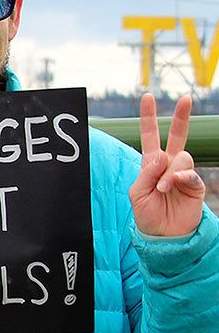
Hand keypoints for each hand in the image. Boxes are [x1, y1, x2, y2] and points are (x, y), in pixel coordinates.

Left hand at [130, 94, 204, 236]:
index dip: (148, 117)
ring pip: (181, 157)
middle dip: (181, 117)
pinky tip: (174, 184)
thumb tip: (161, 155)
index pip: (150, 135)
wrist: (163, 235)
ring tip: (162, 189)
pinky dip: (181, 178)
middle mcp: (168, 164)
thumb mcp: (137, 193)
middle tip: (185, 99)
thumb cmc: (147, 214)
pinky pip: (190, 173)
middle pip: (177, 135)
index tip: (148, 96)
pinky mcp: (195, 185)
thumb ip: (146, 173)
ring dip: (169, 172)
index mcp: (151, 163)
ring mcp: (183, 173)